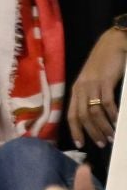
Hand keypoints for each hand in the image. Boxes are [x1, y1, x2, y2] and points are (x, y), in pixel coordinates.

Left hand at [69, 31, 125, 148]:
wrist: (111, 45)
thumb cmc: (103, 64)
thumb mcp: (91, 81)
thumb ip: (90, 96)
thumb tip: (95, 117)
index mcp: (76, 90)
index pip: (71, 115)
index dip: (75, 130)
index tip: (80, 144)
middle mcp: (81, 88)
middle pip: (82, 116)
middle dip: (91, 132)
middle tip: (101, 144)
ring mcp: (92, 84)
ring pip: (94, 112)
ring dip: (103, 127)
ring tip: (111, 136)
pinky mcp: (105, 81)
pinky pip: (107, 102)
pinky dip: (112, 114)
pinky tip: (117, 121)